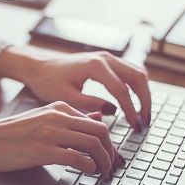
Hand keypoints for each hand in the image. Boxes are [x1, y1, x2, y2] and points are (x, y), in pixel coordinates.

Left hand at [0, 46, 150, 130]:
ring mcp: (108, 58)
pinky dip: (136, 87)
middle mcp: (105, 58)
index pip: (121, 90)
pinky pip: (130, 72)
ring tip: (142, 116)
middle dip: (145, 101)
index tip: (135, 126)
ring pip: (137, 73)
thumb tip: (113, 112)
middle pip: (138, 77)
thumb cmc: (48, 81)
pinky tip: (134, 104)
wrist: (39, 66)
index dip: (131, 110)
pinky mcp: (107, 62)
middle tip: (145, 122)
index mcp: (95, 66)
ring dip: (144, 93)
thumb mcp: (66, 97)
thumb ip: (90, 104)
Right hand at [0, 102, 122, 178]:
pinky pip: (76, 157)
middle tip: (113, 168)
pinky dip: (89, 167)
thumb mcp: (42, 119)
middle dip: (112, 153)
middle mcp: (58, 117)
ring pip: (93, 144)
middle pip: (101, 132)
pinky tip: (88, 173)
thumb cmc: (10, 133)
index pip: (98, 123)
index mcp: (60, 108)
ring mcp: (50, 133)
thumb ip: (69, 119)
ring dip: (104, 162)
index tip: (113, 158)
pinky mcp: (41, 150)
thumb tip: (98, 117)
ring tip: (103, 175)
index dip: (111, 143)